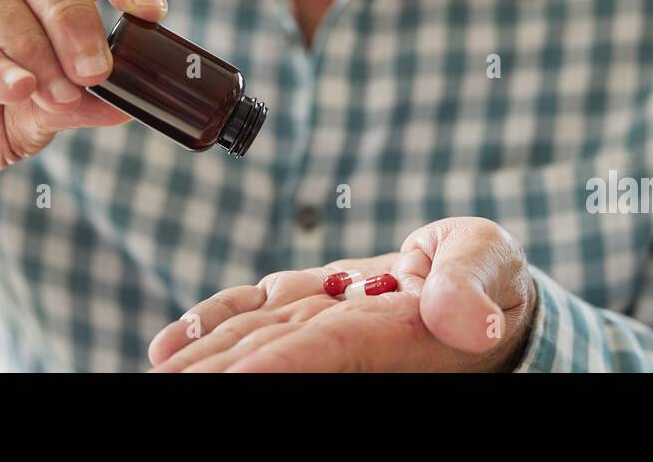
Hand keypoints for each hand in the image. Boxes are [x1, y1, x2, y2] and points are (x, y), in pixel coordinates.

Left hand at [148, 217, 537, 371]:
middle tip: (169, 384)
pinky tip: (169, 344)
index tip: (232, 381)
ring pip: (254, 338)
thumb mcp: (491, 267)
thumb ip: (470, 285)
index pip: (325, 348)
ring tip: (160, 372)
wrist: (482, 288)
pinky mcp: (309, 307)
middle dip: (223, 371)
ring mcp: (324, 325)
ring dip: (205, 356)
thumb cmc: (492, 278)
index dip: (278, 366)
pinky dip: (211, 323)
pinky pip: (254, 316)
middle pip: (274, 354)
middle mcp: (350, 338)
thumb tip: (463, 319)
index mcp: (393, 332)